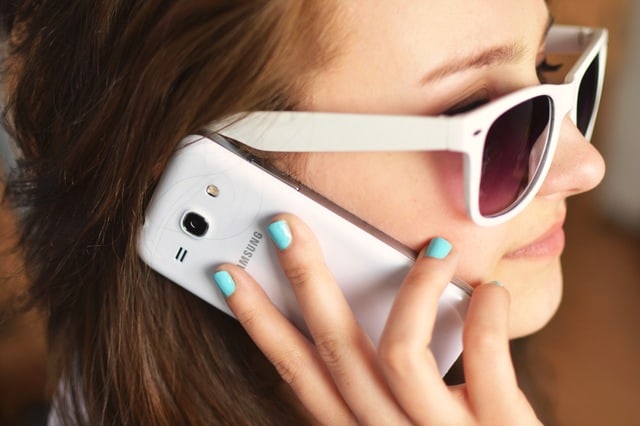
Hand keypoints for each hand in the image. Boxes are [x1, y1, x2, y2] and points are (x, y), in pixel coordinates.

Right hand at [213, 214, 540, 424]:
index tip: (232, 277)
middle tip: (285, 225)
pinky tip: (487, 293)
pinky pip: (483, 361)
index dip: (260, 323)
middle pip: (334, 350)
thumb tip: (364, 310)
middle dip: (304, 280)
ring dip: (414, 287)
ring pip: (399, 351)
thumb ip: (378, 388)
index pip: (298, 372)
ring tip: (435, 248)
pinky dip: (483, 315)